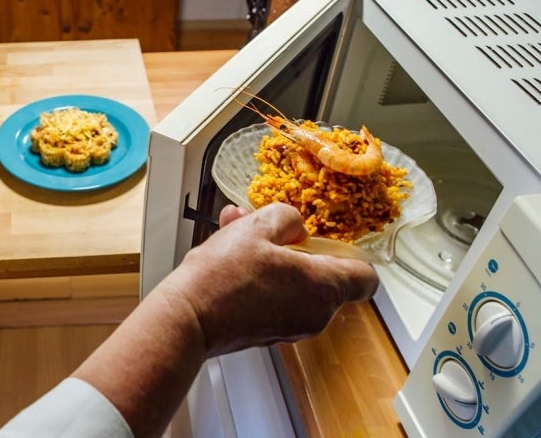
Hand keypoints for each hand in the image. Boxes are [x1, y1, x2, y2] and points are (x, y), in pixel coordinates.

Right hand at [162, 202, 378, 356]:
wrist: (186, 318)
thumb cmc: (222, 277)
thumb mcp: (258, 226)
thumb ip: (288, 218)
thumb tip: (294, 227)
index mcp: (323, 288)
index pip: (366, 278)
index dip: (351, 254)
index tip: (327, 240)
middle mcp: (314, 314)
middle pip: (323, 275)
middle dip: (295, 246)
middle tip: (267, 228)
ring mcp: (291, 327)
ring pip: (294, 283)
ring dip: (272, 256)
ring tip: (237, 233)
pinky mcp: (267, 333)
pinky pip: (276, 297)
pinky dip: (261, 277)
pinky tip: (230, 256)